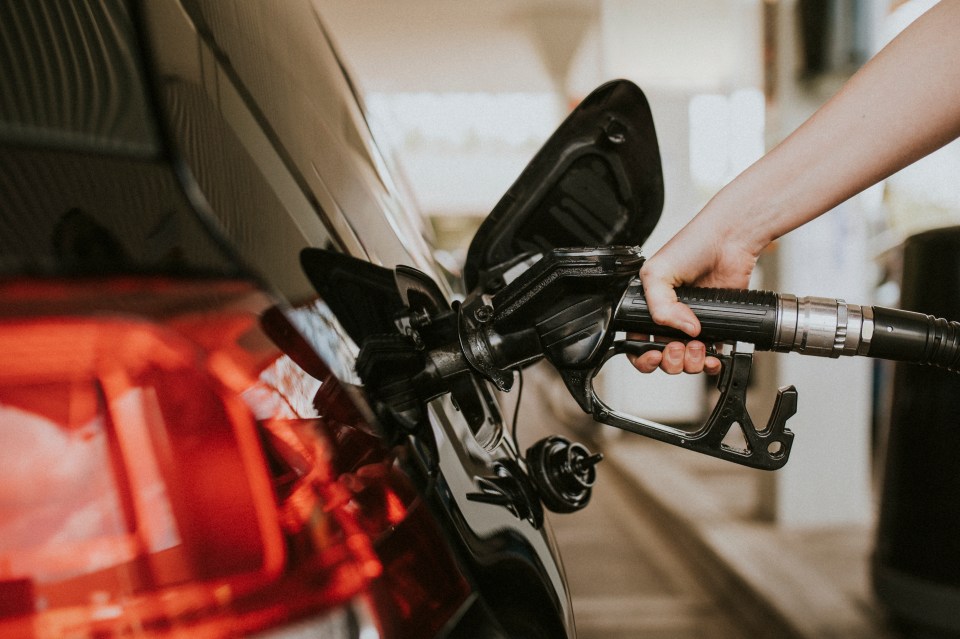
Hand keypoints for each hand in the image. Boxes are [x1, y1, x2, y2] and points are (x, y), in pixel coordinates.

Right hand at [630, 210, 760, 375]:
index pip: (636, 342)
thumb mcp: (657, 273)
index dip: (642, 355)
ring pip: (685, 362)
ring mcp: (692, 325)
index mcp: (648, 306)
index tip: (653, 355)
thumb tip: (685, 331)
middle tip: (677, 348)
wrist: (728, 240)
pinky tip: (712, 357)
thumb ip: (659, 306)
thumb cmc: (692, 246)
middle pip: (662, 358)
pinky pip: (711, 357)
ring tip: (697, 347)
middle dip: (669, 360)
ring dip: (690, 362)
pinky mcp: (717, 327)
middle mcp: (669, 319)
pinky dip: (711, 363)